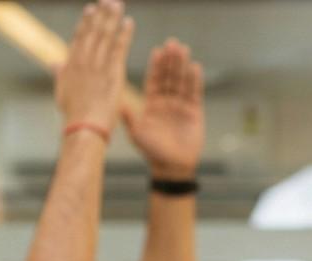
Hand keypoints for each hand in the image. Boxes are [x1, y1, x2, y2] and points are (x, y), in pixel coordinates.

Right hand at [55, 0, 133, 131]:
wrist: (84, 126)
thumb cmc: (74, 115)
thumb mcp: (62, 92)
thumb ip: (60, 74)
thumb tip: (54, 63)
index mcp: (71, 64)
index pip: (79, 38)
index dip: (85, 22)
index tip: (91, 9)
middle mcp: (84, 60)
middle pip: (93, 31)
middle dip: (101, 14)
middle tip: (108, 0)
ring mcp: (98, 65)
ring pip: (106, 35)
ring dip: (112, 18)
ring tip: (118, 4)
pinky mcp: (112, 72)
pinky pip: (119, 48)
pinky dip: (124, 34)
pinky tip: (129, 22)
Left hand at [122, 38, 204, 176]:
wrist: (171, 167)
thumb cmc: (152, 151)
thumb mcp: (137, 132)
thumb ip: (129, 116)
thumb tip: (116, 101)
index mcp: (152, 104)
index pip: (154, 80)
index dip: (156, 65)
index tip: (157, 50)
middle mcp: (166, 102)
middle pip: (169, 76)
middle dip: (171, 60)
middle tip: (172, 43)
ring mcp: (181, 106)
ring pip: (182, 81)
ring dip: (182, 65)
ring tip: (183, 50)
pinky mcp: (194, 113)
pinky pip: (195, 94)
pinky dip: (195, 81)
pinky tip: (195, 67)